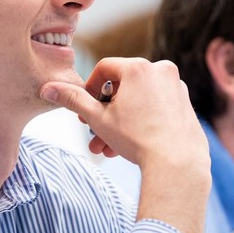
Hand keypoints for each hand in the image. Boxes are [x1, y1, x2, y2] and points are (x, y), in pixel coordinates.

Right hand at [40, 57, 210, 232]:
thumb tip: (48, 88)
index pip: (104, 68)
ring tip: (108, 148)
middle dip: (104, 112)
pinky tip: (131, 146)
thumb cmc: (137, 138)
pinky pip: (156, 107)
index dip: (90, 89)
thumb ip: (73, 100)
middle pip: (122, 86)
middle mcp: (161, 70)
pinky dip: (141, 121)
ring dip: (119, 122)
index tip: (86, 110)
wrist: (177, 164)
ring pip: (138, 99)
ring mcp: (176, 87)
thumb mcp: (98, 118)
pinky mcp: (185, 104)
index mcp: (139, 67)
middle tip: (94, 132)